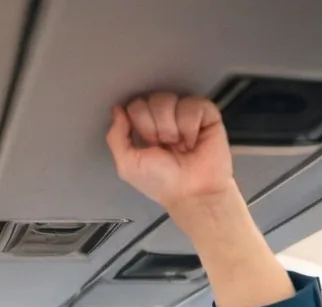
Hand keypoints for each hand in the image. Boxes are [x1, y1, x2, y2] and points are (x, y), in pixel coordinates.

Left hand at [106, 93, 234, 213]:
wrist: (192, 192)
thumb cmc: (163, 183)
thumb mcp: (128, 165)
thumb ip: (116, 137)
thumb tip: (117, 110)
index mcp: (145, 128)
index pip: (135, 106)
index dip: (139, 124)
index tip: (148, 144)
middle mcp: (164, 119)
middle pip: (151, 99)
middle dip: (155, 127)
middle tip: (164, 146)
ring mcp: (185, 114)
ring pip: (170, 100)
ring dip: (172, 129)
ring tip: (180, 146)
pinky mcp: (205, 114)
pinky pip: (193, 105)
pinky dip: (190, 127)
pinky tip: (193, 141)